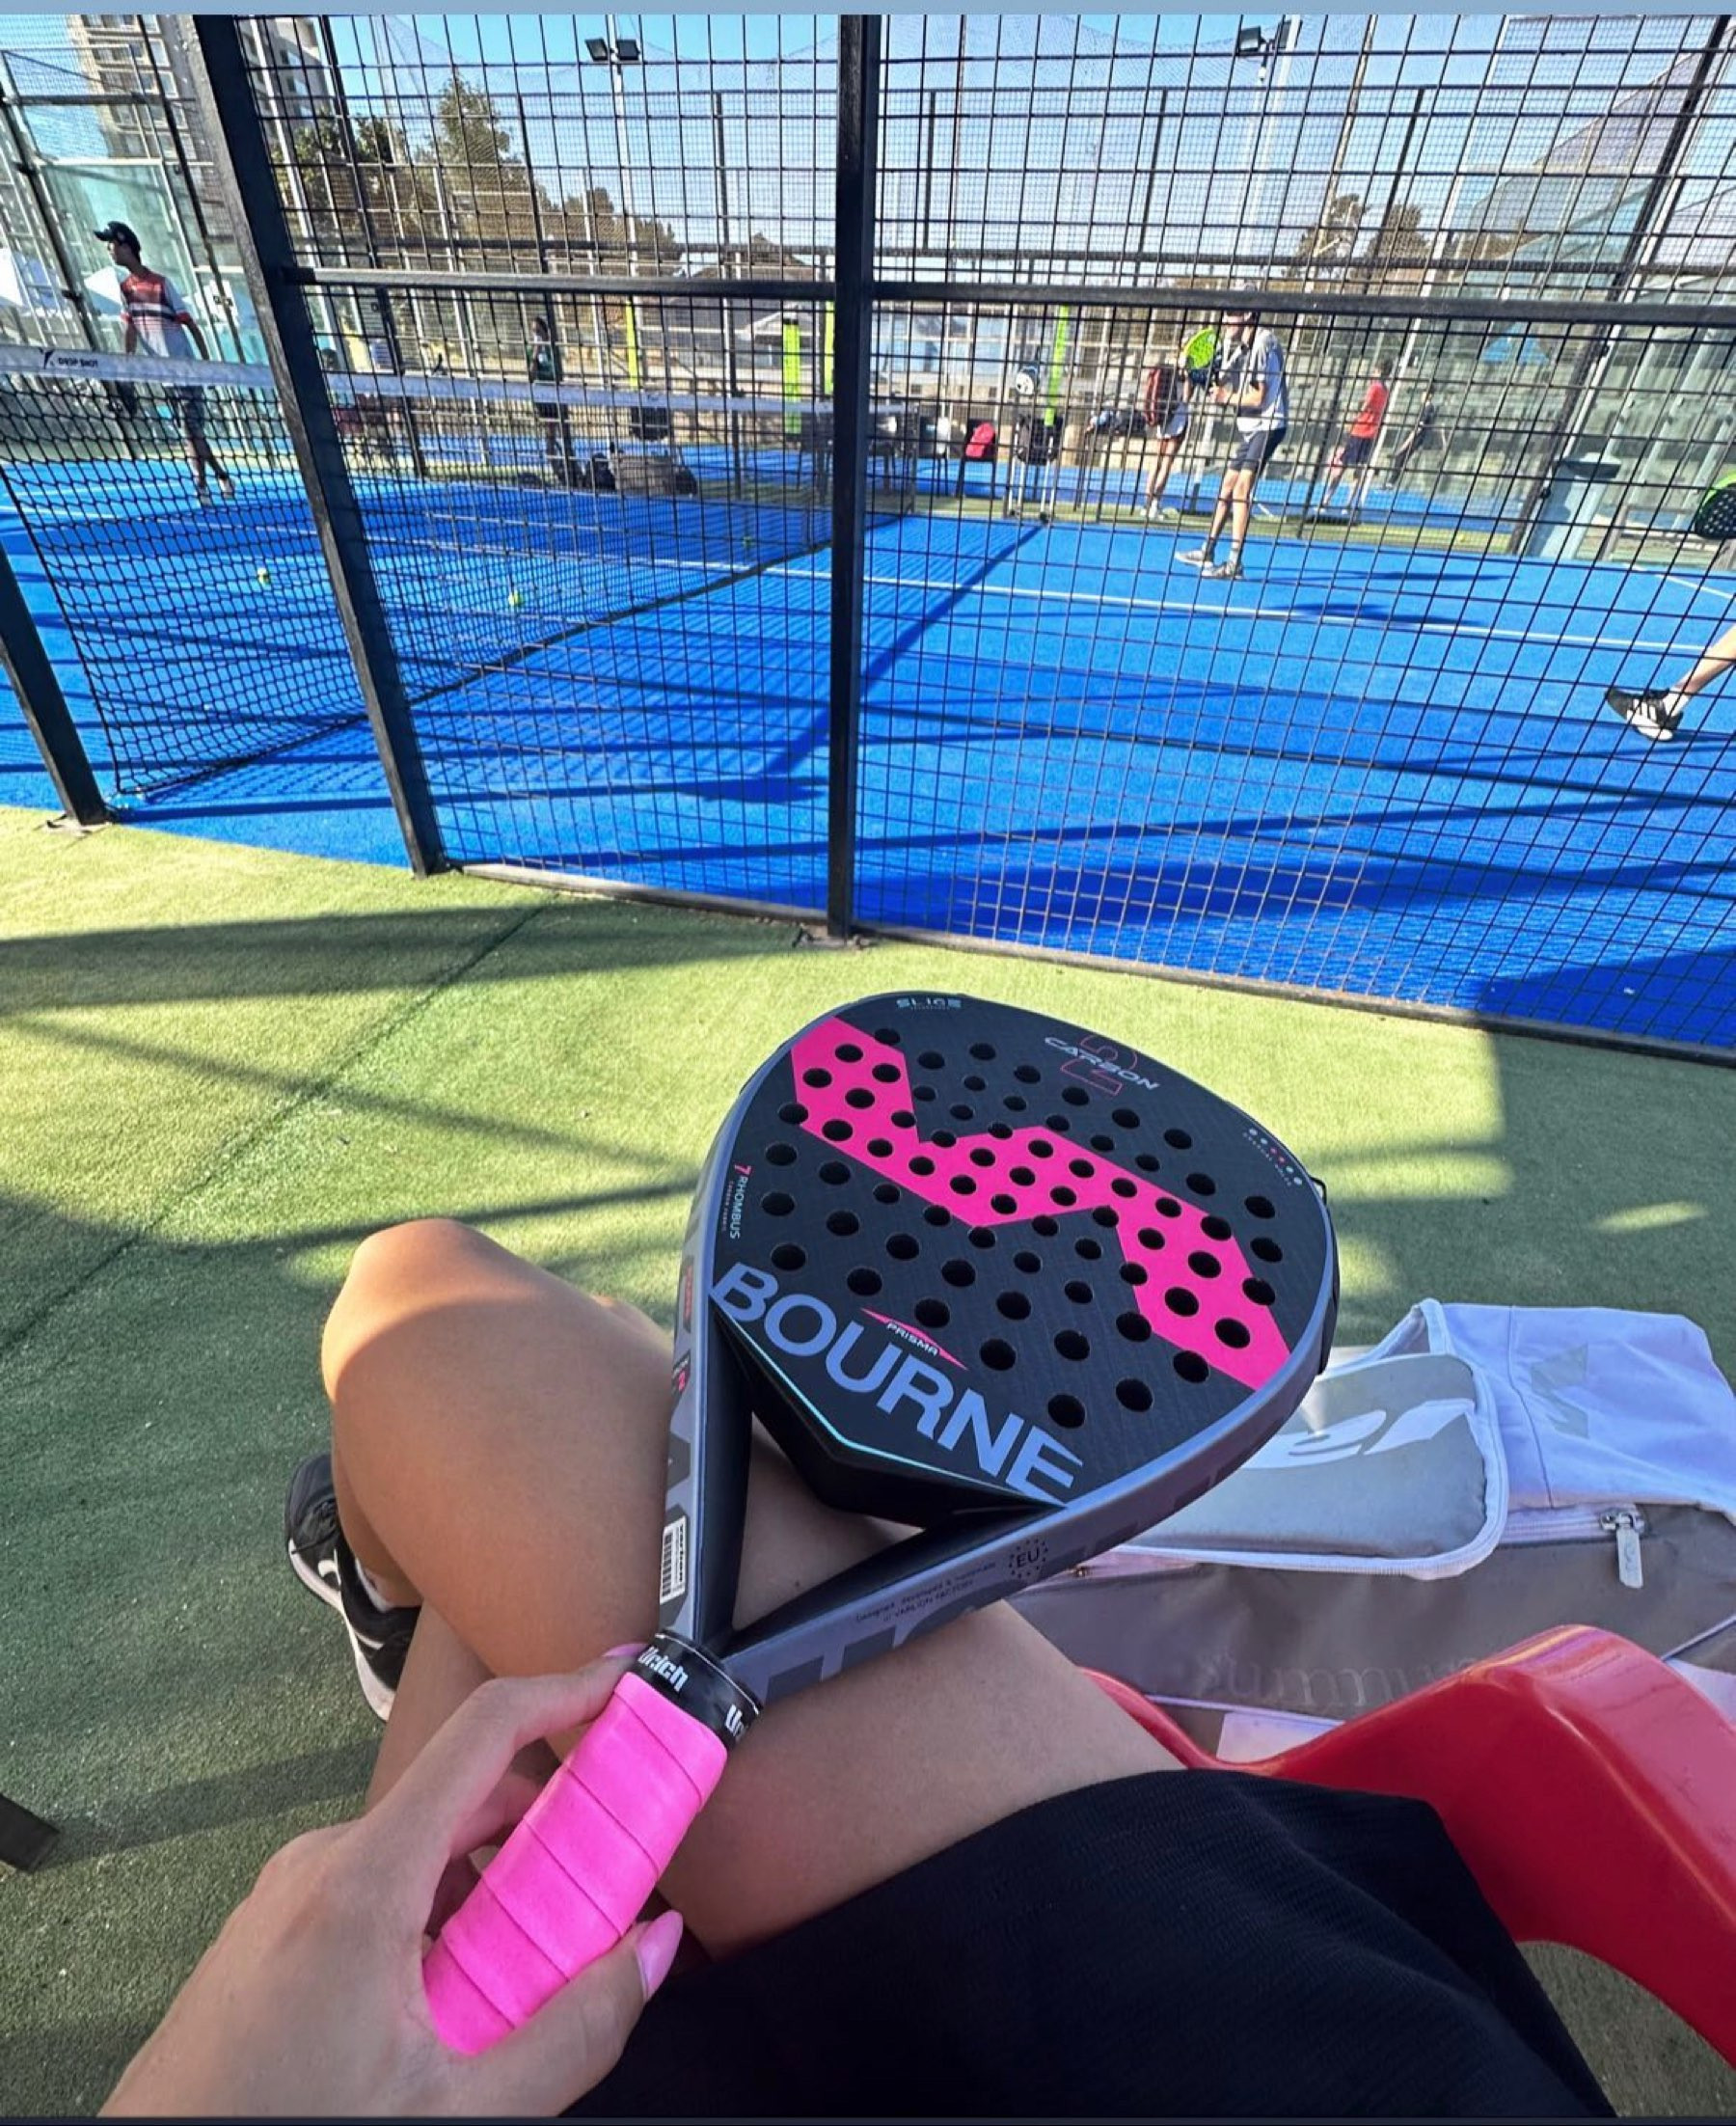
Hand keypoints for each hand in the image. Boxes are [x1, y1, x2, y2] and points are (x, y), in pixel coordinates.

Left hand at [103, 1661, 681, 2116]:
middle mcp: (320, 1864)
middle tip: (607, 1889)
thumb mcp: (461, 2109)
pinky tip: (450, 2007)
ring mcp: (286, 1896)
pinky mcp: (269, 1932)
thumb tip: (652, 1952)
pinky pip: (376, 1889)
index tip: (624, 1686)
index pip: (485, 1732)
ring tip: (524, 1980)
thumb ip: (575, 2029)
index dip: (567, 1691)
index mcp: (364, 1880)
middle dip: (548, 1835)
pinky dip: (436, 1918)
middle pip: (465, 1801)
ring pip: (422, 1852)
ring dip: (491, 1890)